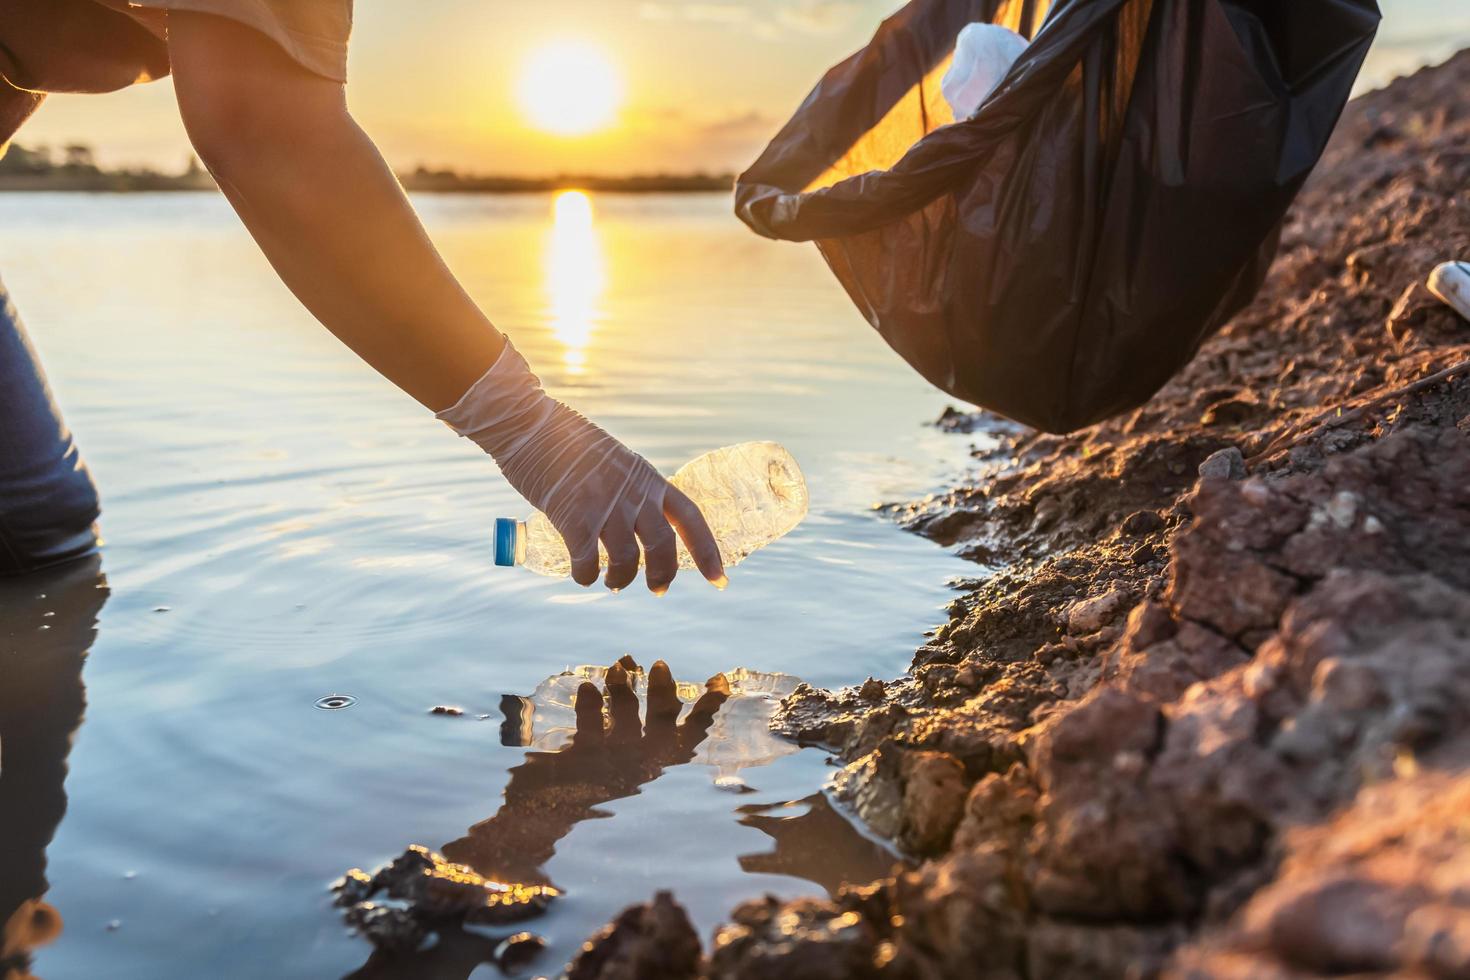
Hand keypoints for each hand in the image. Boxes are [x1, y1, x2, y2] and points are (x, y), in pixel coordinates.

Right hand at [436, 341, 725, 592]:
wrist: (530, 425)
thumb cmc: (566, 441)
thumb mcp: (613, 460)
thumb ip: (628, 489)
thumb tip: (631, 525)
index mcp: (647, 478)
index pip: (689, 518)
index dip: (707, 551)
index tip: (719, 580)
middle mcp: (633, 494)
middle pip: (662, 547)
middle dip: (662, 575)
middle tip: (656, 589)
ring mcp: (605, 507)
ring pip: (626, 562)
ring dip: (620, 579)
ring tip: (611, 582)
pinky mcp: (575, 519)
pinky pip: (587, 564)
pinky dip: (586, 577)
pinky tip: (582, 575)